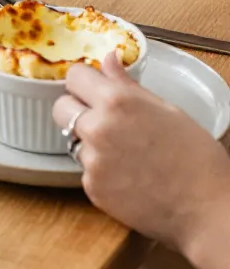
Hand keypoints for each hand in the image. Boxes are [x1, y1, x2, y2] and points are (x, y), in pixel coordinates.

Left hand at [54, 54, 229, 250]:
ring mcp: (92, 161)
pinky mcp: (91, 188)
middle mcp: (97, 129)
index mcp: (117, 102)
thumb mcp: (167, 110)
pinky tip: (127, 174)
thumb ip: (128, 85)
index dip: (84, 80)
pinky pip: (85, 170)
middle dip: (77, 108)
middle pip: (62, 107)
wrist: (206, 209)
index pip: (74, 76)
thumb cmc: (196, 157)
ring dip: (89, 141)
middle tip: (103, 118)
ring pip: (73, 140)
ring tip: (124, 151)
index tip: (93, 87)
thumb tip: (109, 59)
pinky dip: (100, 170)